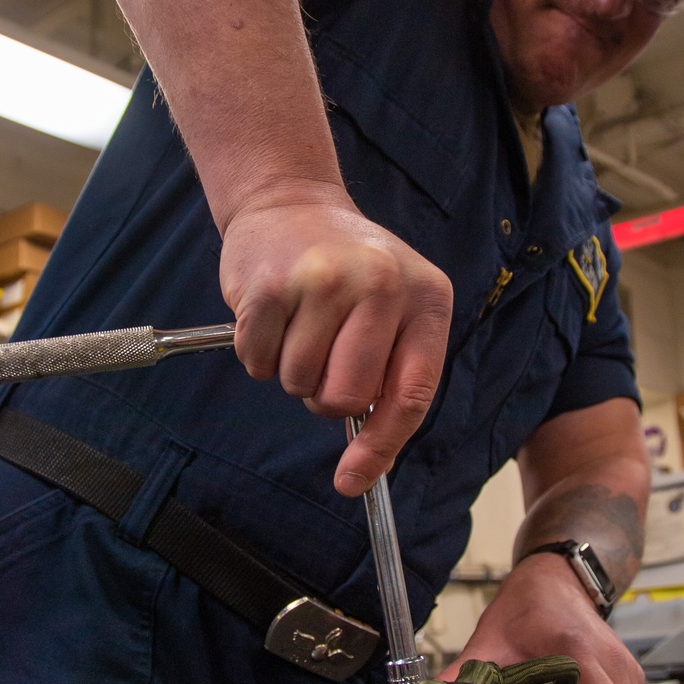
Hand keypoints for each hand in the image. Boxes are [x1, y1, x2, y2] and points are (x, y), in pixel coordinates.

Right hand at [220, 182, 452, 495]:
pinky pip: (256, 362)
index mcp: (426, 296)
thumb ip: (395, 372)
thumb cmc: (347, 270)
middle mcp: (381, 284)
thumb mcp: (397, 305)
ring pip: (298, 383)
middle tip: (323, 357)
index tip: (353, 481)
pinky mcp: (270, 285)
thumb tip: (366, 464)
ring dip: (290, 369)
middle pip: (346, 399)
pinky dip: (258, 353)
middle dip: (326, 395)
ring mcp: (323, 281)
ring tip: (300, 323)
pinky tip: (272, 314)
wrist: (290, 201)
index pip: (411, 394)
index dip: (382, 447)